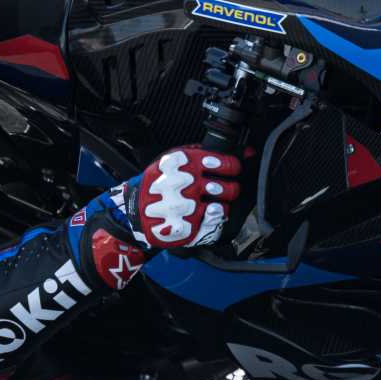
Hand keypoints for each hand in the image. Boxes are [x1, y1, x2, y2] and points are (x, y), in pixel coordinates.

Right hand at [119, 146, 243, 249]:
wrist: (134, 210)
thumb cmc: (159, 183)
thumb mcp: (175, 159)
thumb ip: (206, 153)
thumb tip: (245, 152)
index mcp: (182, 161)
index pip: (223, 163)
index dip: (232, 167)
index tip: (233, 170)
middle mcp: (183, 183)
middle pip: (226, 188)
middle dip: (229, 190)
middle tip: (222, 190)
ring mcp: (182, 206)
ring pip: (220, 208)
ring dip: (218, 207)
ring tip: (207, 205)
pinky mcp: (182, 227)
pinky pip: (210, 226)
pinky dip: (209, 222)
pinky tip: (199, 217)